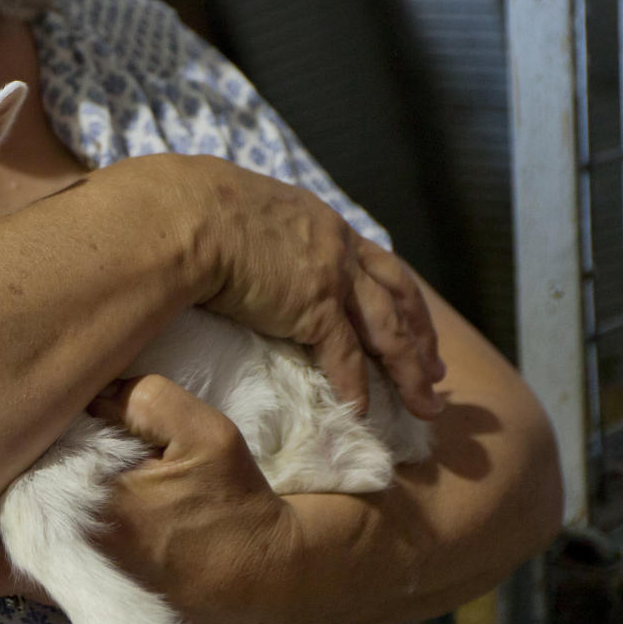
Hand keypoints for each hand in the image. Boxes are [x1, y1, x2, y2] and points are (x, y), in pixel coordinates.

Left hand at [0, 375, 299, 623]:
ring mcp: (68, 586)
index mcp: (99, 501)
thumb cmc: (233, 500)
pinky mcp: (74, 610)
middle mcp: (73, 548)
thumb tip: (84, 386)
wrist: (264, 575)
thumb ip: (144, 399)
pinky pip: (6, 586)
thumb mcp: (206, 431)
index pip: (14, 469)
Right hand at [146, 154, 445, 417]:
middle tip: (436, 371)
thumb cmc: (189, 210)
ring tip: (426, 407)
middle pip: (397, 295)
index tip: (412, 321)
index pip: (372, 261)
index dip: (396, 294)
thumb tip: (231, 255)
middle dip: (422, 335)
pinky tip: (363, 413)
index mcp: (320, 221)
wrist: (186, 215)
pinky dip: (356, 387)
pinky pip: (345, 356)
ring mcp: (332, 275)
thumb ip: (252, 236)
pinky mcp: (314, 307)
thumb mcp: (237, 211)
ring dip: (411, 372)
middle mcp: (337, 245)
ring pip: (388, 331)